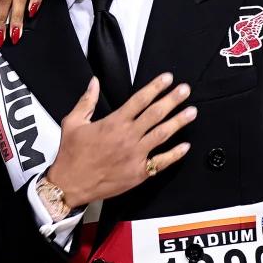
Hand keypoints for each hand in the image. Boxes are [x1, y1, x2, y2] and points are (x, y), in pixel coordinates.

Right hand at [46, 74, 195, 208]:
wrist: (71, 184)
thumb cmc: (71, 155)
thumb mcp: (73, 122)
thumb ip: (86, 101)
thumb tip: (94, 83)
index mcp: (113, 123)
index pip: (139, 100)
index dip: (155, 87)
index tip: (167, 79)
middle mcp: (127, 137)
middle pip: (155, 114)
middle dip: (172, 99)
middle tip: (185, 90)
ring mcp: (135, 155)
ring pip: (162, 135)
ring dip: (178, 122)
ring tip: (191, 112)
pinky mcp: (138, 172)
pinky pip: (161, 162)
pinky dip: (175, 154)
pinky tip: (185, 146)